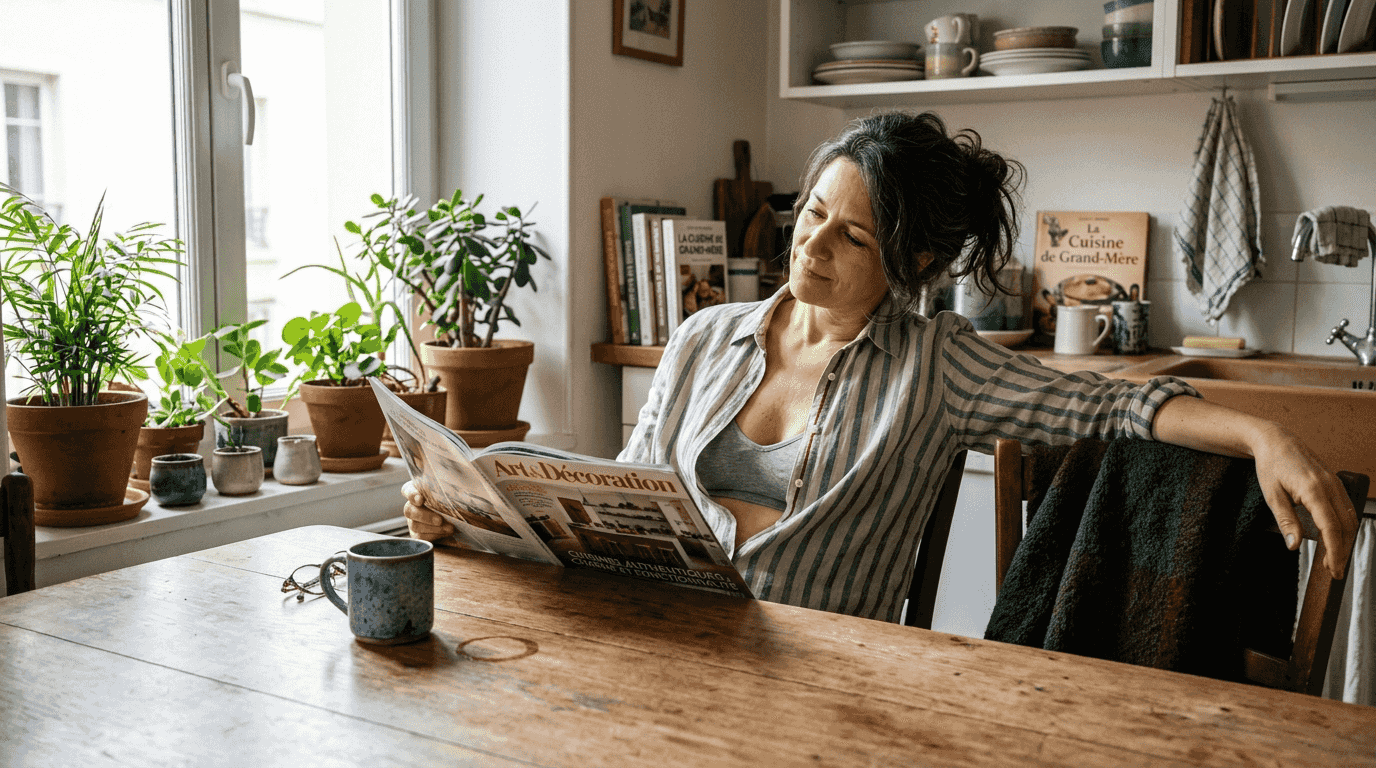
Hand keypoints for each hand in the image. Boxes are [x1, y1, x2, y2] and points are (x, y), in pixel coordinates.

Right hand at [402, 480, 455, 542]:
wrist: (460, 517)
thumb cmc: (454, 499)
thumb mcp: (453, 488)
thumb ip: (451, 481)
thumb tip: (459, 473)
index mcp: (417, 491)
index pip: (408, 490)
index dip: (412, 494)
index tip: (420, 499)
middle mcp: (412, 506)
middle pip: (409, 510)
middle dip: (425, 516)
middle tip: (440, 520)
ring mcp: (413, 521)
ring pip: (415, 525)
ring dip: (433, 528)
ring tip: (450, 528)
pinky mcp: (418, 534)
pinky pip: (421, 537)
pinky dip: (435, 535)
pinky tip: (446, 532)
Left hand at [1250, 424, 1359, 579]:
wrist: (1276, 441)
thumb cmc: (1271, 465)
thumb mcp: (1272, 495)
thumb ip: (1286, 520)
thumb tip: (1294, 545)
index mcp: (1315, 490)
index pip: (1331, 528)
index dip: (1334, 551)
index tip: (1333, 568)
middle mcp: (1330, 486)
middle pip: (1346, 526)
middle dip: (1342, 550)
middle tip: (1333, 570)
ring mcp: (1335, 483)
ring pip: (1350, 518)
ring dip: (1345, 540)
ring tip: (1333, 558)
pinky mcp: (1335, 483)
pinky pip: (1346, 508)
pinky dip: (1344, 526)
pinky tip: (1335, 537)